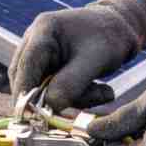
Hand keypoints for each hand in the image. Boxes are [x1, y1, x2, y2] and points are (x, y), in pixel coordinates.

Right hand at [10, 0, 145, 110]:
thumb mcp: (94, 60)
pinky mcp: (49, 66)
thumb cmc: (109, 37)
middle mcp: (35, 40)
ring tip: (100, 92)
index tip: (32, 116)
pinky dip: (74, 96)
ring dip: (70, 98)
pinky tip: (98, 91)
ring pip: (41, 88)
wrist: (121, 28)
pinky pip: (52, 89)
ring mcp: (41, 54)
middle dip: (52, 98)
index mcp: (44, 30)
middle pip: (28, 79)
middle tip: (82, 103)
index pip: (26, 65)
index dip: (25, 92)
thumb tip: (49, 106)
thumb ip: (70, 83)